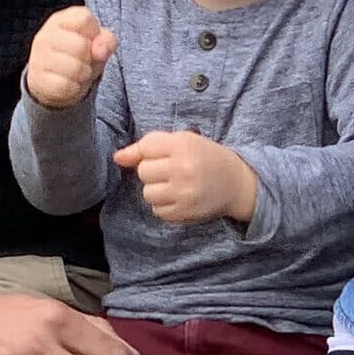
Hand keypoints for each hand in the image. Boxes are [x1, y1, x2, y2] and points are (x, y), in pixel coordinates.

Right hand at [24, 6, 114, 110]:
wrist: (52, 83)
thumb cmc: (77, 56)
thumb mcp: (96, 43)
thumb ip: (106, 40)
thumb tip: (101, 51)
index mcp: (60, 20)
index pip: (84, 19)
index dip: (94, 33)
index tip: (89, 41)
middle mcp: (45, 36)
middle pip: (82, 45)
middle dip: (90, 58)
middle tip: (83, 61)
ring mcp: (38, 58)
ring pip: (76, 68)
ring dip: (84, 76)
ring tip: (77, 74)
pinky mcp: (38, 81)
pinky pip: (67, 86)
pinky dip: (74, 89)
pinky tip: (69, 85)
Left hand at [115, 130, 256, 227]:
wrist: (236, 183)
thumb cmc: (204, 158)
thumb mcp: (182, 141)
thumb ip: (148, 146)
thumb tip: (117, 158)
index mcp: (183, 144)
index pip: (145, 148)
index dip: (149, 154)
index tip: (163, 156)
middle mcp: (183, 168)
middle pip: (143, 172)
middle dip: (153, 172)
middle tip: (172, 171)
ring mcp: (184, 192)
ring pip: (147, 193)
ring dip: (157, 191)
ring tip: (175, 186)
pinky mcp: (185, 212)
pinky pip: (157, 211)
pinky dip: (164, 206)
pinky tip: (180, 198)